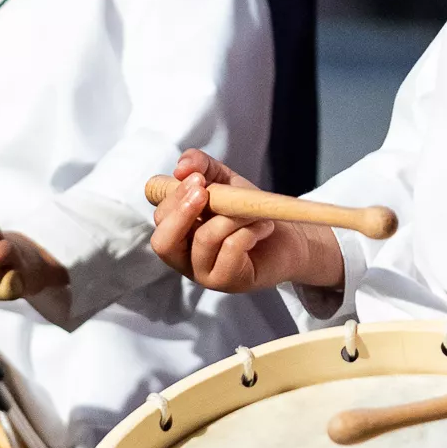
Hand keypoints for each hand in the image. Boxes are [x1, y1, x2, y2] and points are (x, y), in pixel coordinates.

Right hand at [148, 148, 341, 294]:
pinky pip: (230, 249)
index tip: (197, 178)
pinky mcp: (226, 281)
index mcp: (177, 229)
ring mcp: (202, 272)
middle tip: (207, 191)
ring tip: (251, 211)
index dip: (172, 196)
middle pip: (163, 241)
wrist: (288, 237)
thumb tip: (182, 166)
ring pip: (204, 239)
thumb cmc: (248, 210)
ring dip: (230, 218)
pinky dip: (249, 231)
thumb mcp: (224, 181)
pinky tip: (263, 226)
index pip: (159, 215)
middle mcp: (183, 255)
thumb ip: (201, 166)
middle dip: (184, 211)